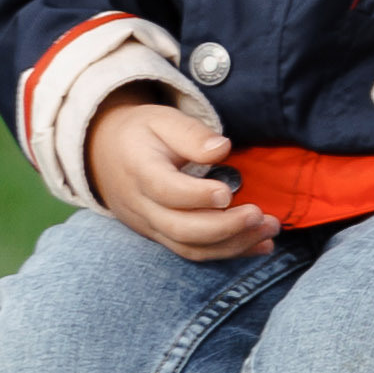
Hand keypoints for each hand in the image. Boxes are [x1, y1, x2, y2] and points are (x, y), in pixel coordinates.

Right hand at [86, 93, 277, 257]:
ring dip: (232, 245)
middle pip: (180, 228)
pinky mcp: (160, 236)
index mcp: (140, 172)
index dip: (197, 196)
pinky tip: (258, 246)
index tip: (229, 192)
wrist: (104, 156)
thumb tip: (222, 148)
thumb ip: (190, 133)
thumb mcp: (161, 119)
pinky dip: (226, 252)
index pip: (166, 191)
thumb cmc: (140, 133)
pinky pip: (191, 251)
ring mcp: (149, 226)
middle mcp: (142, 206)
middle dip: (224, 228)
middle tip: (261, 216)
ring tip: (269, 232)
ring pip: (188, 247)